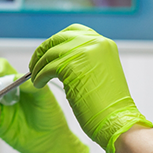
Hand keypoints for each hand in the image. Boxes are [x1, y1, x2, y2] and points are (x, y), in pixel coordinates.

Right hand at [0, 58, 89, 152]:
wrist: (52, 141)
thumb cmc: (50, 117)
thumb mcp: (45, 97)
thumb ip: (33, 86)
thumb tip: (17, 78)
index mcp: (17, 83)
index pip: (2, 69)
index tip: (0, 71)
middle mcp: (6, 94)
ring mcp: (2, 109)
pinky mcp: (0, 124)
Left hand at [29, 24, 152, 152]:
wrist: (117, 121)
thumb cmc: (109, 105)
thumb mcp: (100, 72)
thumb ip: (86, 60)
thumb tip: (62, 57)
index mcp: (104, 44)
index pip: (73, 32)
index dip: (57, 42)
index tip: (47, 51)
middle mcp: (96, 43)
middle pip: (59, 39)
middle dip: (43, 51)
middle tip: (35, 64)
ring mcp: (84, 53)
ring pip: (50, 53)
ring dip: (39, 66)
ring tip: (35, 77)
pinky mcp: (72, 66)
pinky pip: (47, 68)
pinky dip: (39, 76)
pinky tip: (38, 84)